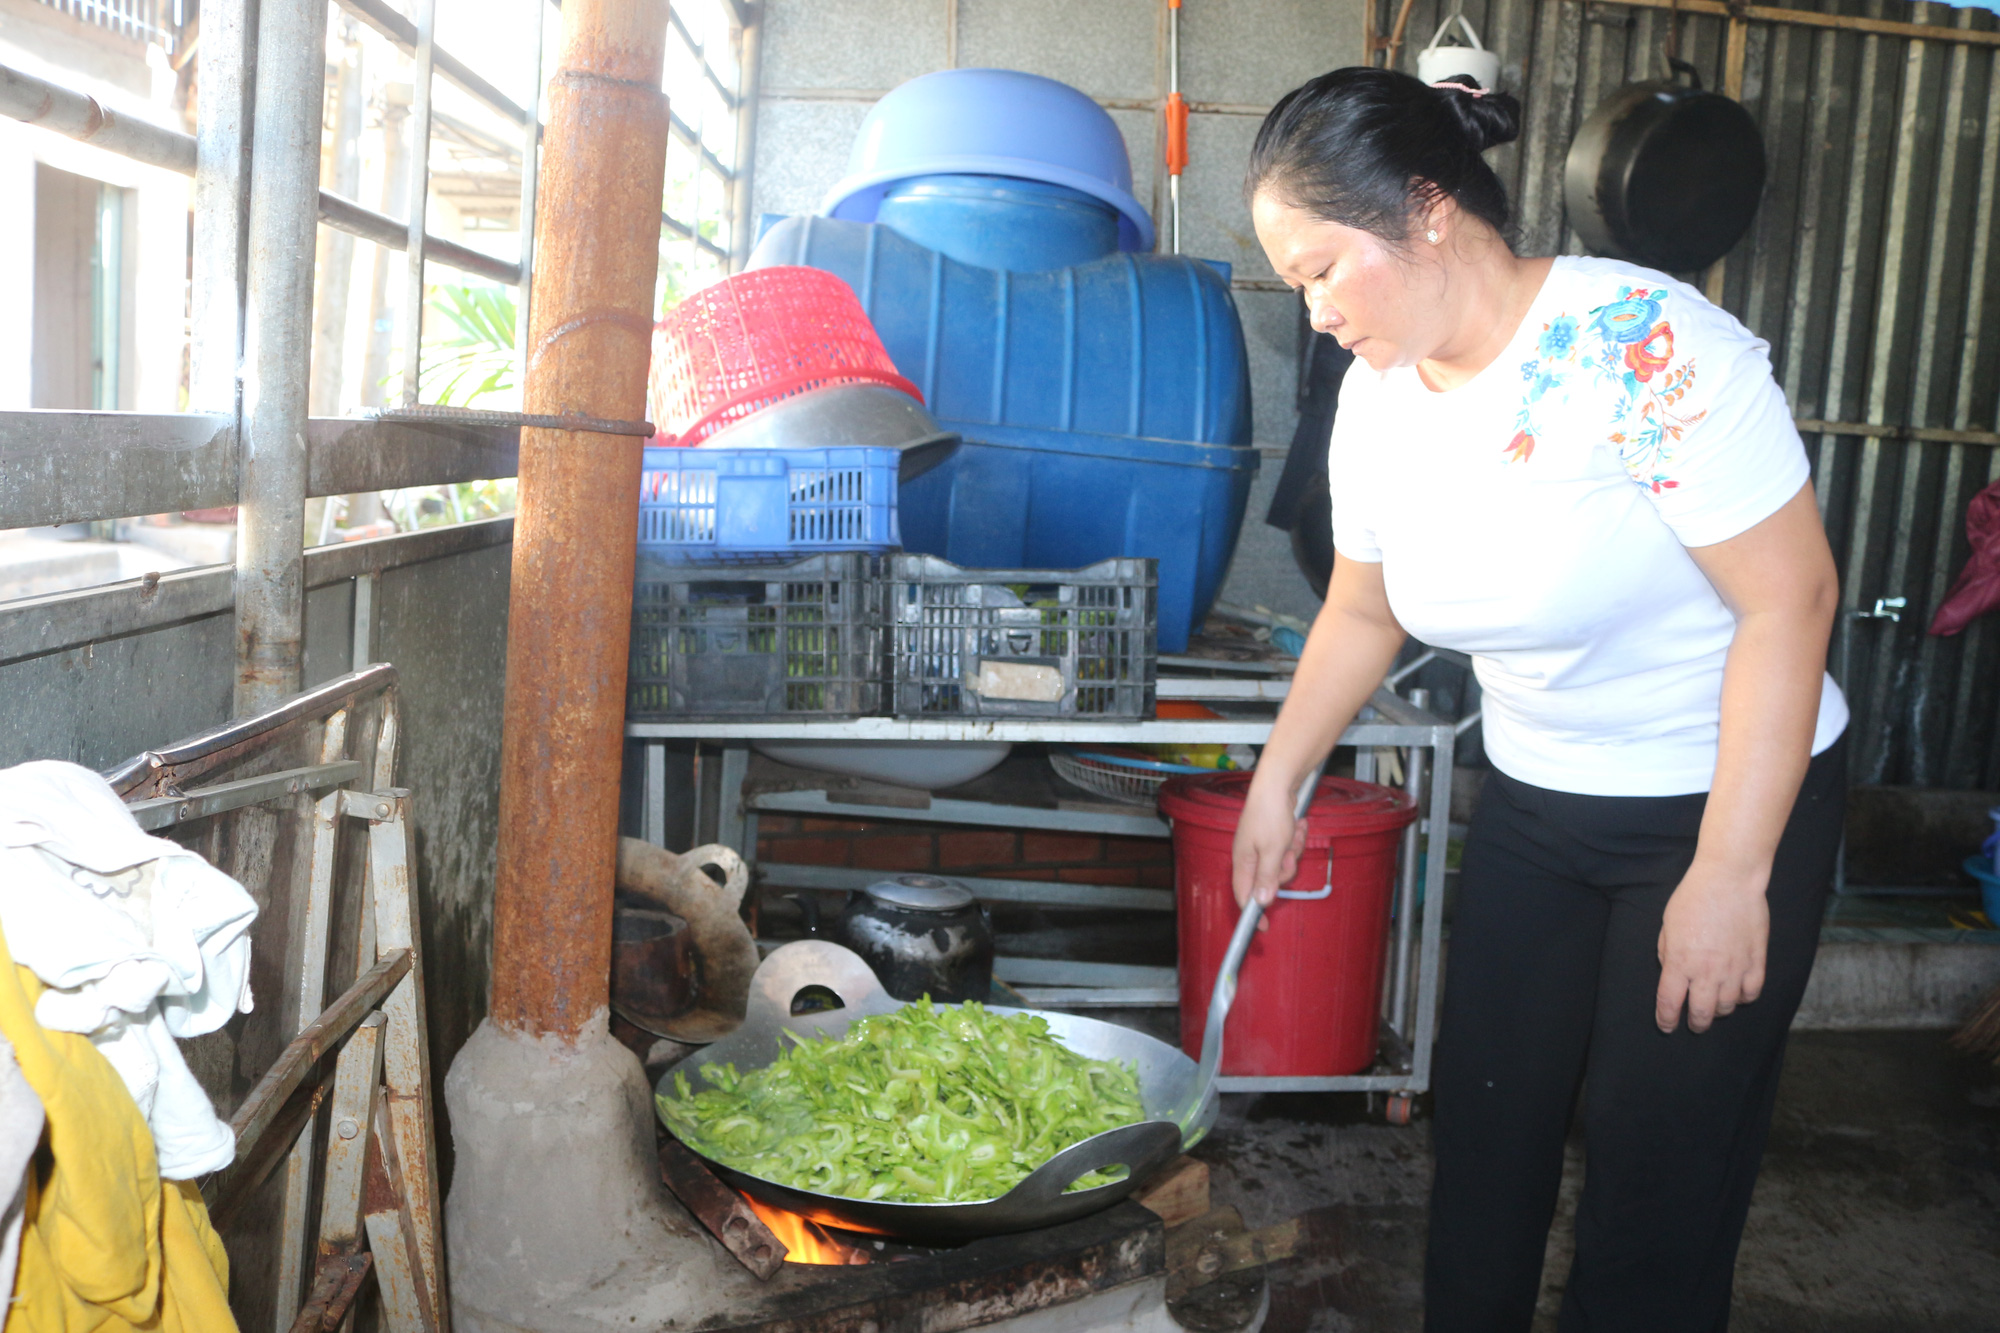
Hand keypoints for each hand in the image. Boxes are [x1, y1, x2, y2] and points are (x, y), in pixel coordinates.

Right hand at [1231, 776, 1309, 911]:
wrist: (1277, 782)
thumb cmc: (1270, 814)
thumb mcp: (1273, 851)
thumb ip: (1267, 878)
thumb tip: (1261, 902)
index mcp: (1243, 861)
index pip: (1243, 895)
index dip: (1252, 913)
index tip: (1263, 928)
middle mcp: (1249, 856)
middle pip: (1268, 881)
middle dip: (1284, 870)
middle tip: (1289, 855)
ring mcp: (1260, 846)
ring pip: (1281, 864)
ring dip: (1293, 852)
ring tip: (1295, 834)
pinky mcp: (1272, 836)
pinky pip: (1286, 849)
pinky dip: (1295, 840)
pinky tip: (1299, 826)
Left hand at [1655, 860, 1769, 1033]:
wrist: (1728, 880)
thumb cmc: (1693, 898)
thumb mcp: (1667, 925)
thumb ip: (1667, 953)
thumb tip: (1672, 972)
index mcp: (1679, 962)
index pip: (1670, 1003)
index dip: (1666, 1020)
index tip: (1666, 1026)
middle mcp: (1707, 972)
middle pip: (1701, 1013)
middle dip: (1696, 1023)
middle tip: (1694, 1024)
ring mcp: (1734, 969)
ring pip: (1727, 1006)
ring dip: (1719, 1009)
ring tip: (1715, 1003)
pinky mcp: (1756, 962)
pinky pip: (1751, 993)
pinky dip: (1743, 997)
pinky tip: (1737, 992)